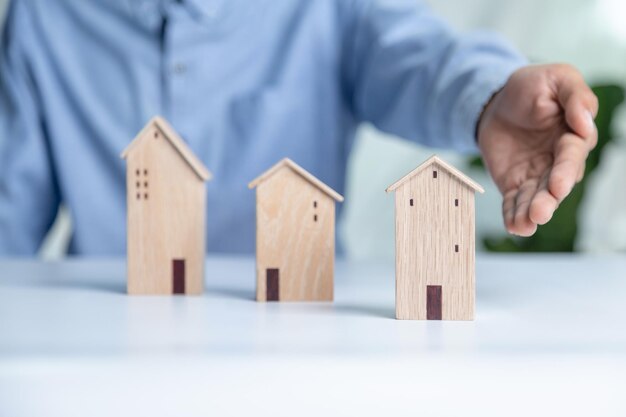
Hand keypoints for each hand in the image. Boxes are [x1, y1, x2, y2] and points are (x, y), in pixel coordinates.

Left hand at [477, 64, 598, 236]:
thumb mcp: (556, 78)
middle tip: (541, 211)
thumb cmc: (532, 86)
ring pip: (537, 197)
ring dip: (531, 212)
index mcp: (572, 135)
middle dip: (549, 198)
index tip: (558, 184)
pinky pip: (514, 202)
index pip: (571, 154)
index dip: (565, 169)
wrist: (496, 100)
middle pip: (556, 182)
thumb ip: (574, 96)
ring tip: (525, 225)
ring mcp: (536, 174)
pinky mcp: (515, 183)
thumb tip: (585, 123)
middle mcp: (557, 160)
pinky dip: (513, 214)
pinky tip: (514, 227)